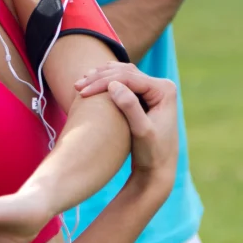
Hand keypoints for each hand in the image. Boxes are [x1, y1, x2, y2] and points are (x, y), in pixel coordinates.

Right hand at [76, 63, 178, 183]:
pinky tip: (91, 84)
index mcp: (164, 90)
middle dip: (99, 78)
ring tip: (81, 83)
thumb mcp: (142, 132)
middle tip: (77, 86)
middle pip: (126, 72)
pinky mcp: (145, 97)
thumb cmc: (151, 153)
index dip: (104, 82)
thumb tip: (113, 85)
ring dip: (101, 77)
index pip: (129, 77)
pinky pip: (123, 82)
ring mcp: (154, 90)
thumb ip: (130, 107)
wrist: (158, 169)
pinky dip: (106, 82)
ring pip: (123, 74)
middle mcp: (161, 86)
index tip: (83, 92)